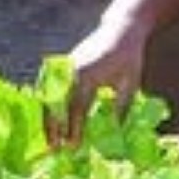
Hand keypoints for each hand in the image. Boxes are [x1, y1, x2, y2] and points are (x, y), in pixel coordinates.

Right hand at [58, 23, 145, 144]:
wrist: (120, 30)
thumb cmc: (128, 58)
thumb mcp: (130, 84)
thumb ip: (121, 107)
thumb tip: (113, 133)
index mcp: (89, 74)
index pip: (77, 106)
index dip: (73, 127)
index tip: (72, 146)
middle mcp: (72, 69)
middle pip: (56, 102)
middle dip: (54, 127)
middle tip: (55, 148)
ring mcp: (64, 66)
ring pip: (48, 96)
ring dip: (48, 118)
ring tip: (51, 139)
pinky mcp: (62, 66)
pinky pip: (49, 88)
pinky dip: (48, 106)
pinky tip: (50, 121)